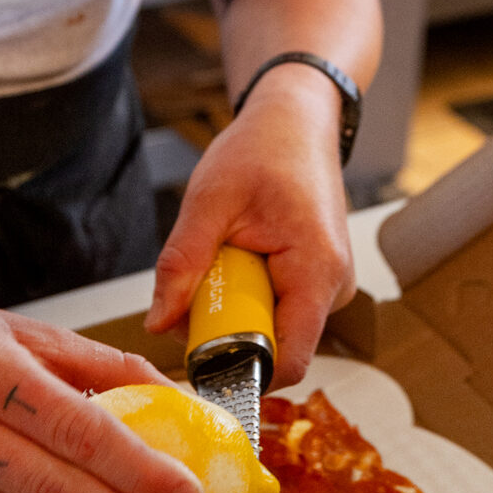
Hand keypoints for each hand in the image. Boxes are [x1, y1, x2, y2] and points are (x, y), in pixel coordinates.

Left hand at [145, 65, 354, 384]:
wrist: (295, 122)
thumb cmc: (263, 149)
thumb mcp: (209, 200)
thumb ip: (182, 263)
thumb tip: (158, 323)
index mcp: (316, 271)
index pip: (289, 361)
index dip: (242, 371)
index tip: (198, 354)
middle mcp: (333, 288)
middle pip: (274, 347)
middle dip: (225, 329)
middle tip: (196, 286)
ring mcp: (328, 287)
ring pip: (271, 329)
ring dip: (233, 308)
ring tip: (223, 257)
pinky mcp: (316, 283)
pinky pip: (275, 309)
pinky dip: (245, 294)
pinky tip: (237, 258)